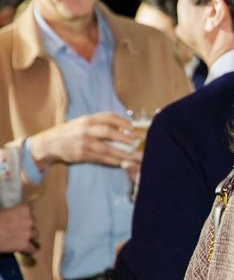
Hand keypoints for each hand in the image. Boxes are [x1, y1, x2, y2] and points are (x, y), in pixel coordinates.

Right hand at [0, 204, 36, 254]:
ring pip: (35, 235)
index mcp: (24, 209)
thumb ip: (11, 212)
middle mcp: (29, 220)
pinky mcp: (24, 245)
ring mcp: (28, 233)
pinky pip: (32, 248)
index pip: (29, 209)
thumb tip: (11, 215)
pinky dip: (29, 250)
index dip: (24, 214)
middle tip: (17, 228)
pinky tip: (26, 250)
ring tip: (21, 239)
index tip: (20, 216)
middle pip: (32, 223)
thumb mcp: (1, 211)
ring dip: (29, 237)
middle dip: (26, 225)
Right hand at [27, 112, 144, 168]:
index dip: (123, 121)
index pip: (108, 117)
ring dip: (124, 154)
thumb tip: (123, 126)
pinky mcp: (82, 155)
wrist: (48, 144)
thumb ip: (98, 123)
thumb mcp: (82, 122)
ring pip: (107, 149)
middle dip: (126, 137)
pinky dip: (114, 161)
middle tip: (139, 141)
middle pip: (109, 132)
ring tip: (138, 156)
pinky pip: (102, 159)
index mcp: (86, 119)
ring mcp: (83, 143)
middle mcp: (85, 130)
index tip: (133, 126)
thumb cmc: (70, 132)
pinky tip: (124, 163)